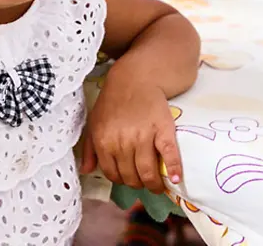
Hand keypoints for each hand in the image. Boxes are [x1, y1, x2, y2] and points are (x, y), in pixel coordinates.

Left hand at [81, 79, 181, 193]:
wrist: (135, 78)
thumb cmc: (113, 101)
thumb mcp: (94, 122)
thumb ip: (89, 148)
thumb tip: (86, 170)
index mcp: (104, 141)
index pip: (112, 174)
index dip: (121, 180)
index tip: (129, 179)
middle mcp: (122, 142)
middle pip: (131, 177)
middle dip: (137, 184)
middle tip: (144, 181)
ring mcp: (143, 137)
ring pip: (148, 172)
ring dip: (154, 184)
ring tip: (158, 185)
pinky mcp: (163, 131)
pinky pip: (170, 156)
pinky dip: (174, 170)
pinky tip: (176, 179)